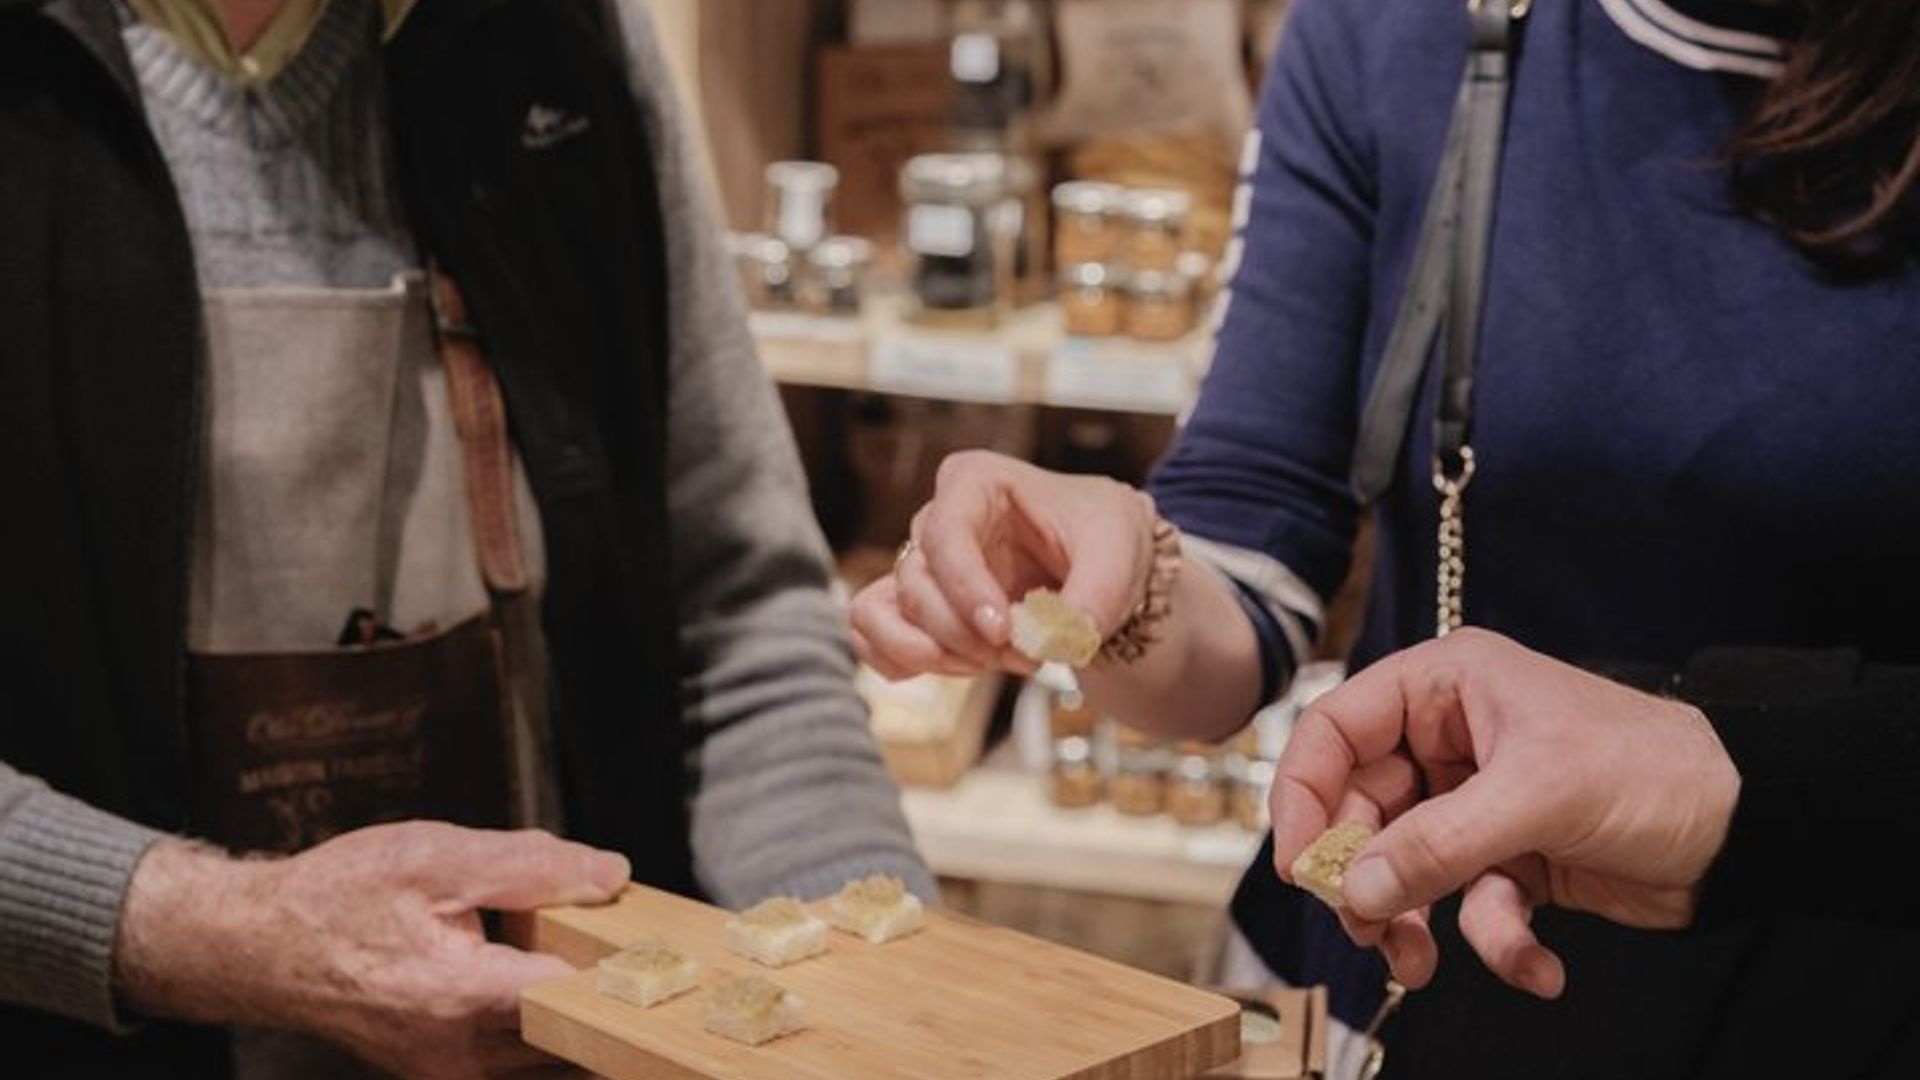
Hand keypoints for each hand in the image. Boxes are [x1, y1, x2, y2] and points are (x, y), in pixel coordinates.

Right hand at [116, 821, 628, 1079]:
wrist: (260, 946)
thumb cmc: (337, 898)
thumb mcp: (437, 857)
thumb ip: (532, 867)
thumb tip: (610, 875)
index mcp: (464, 999)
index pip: (581, 996)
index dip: (625, 964)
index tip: (660, 940)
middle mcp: (462, 1052)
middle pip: (576, 1030)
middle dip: (608, 984)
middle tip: (634, 939)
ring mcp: (452, 1070)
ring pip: (550, 1045)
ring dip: (576, 1001)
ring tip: (589, 949)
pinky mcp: (446, 1069)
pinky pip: (519, 1050)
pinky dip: (542, 1012)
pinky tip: (544, 969)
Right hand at [850, 450, 1157, 678]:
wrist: (1105, 567)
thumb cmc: (1104, 536)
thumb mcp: (1118, 549)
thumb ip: (1095, 593)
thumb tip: (1059, 640)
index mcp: (975, 481)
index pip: (945, 535)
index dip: (965, 589)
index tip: (1003, 631)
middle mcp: (937, 519)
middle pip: (917, 584)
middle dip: (966, 635)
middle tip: (1027, 657)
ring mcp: (922, 564)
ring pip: (884, 612)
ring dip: (935, 654)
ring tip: (997, 665)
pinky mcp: (915, 606)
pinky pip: (869, 633)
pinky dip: (900, 662)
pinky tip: (956, 670)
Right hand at [1268, 629, 1740, 999]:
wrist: (1747, 827)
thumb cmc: (1652, 768)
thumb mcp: (1537, 796)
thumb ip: (1437, 843)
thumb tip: (1355, 889)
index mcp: (1446, 688)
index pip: (1336, 729)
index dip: (1303, 793)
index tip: (1300, 861)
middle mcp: (1450, 740)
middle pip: (1361, 810)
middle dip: (1364, 876)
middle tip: (1367, 926)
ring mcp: (1477, 802)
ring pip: (1405, 866)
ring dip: (1414, 920)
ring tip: (1425, 962)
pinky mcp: (1509, 858)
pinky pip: (1468, 905)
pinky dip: (1494, 942)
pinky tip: (1539, 964)